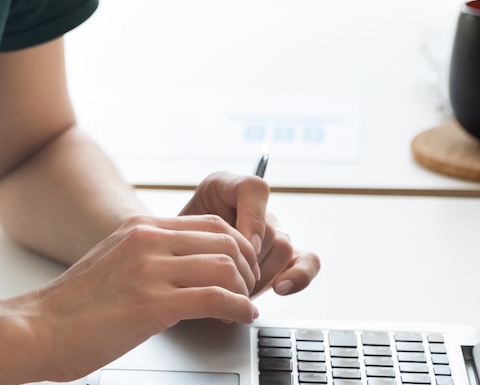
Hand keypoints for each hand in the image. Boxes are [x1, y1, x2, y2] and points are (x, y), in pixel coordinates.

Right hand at [21, 213, 260, 382]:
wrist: (39, 329)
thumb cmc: (73, 307)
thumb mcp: (113, 262)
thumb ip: (145, 256)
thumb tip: (182, 267)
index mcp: (138, 229)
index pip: (210, 224)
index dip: (238, 246)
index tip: (243, 268)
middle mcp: (147, 242)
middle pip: (225, 241)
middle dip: (248, 267)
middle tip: (250, 289)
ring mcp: (150, 271)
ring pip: (226, 267)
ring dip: (245, 289)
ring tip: (243, 306)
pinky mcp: (152, 304)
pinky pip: (216, 299)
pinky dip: (239, 309)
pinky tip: (242, 317)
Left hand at [181, 171, 320, 297]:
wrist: (173, 261)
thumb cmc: (171, 245)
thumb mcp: (175, 230)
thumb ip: (197, 230)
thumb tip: (231, 254)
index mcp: (225, 186)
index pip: (255, 189)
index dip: (253, 220)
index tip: (244, 248)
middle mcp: (252, 205)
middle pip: (270, 228)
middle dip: (251, 261)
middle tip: (227, 283)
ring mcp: (271, 229)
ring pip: (284, 248)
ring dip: (262, 275)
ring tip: (235, 292)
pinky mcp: (284, 255)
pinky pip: (308, 260)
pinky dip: (299, 276)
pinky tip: (281, 288)